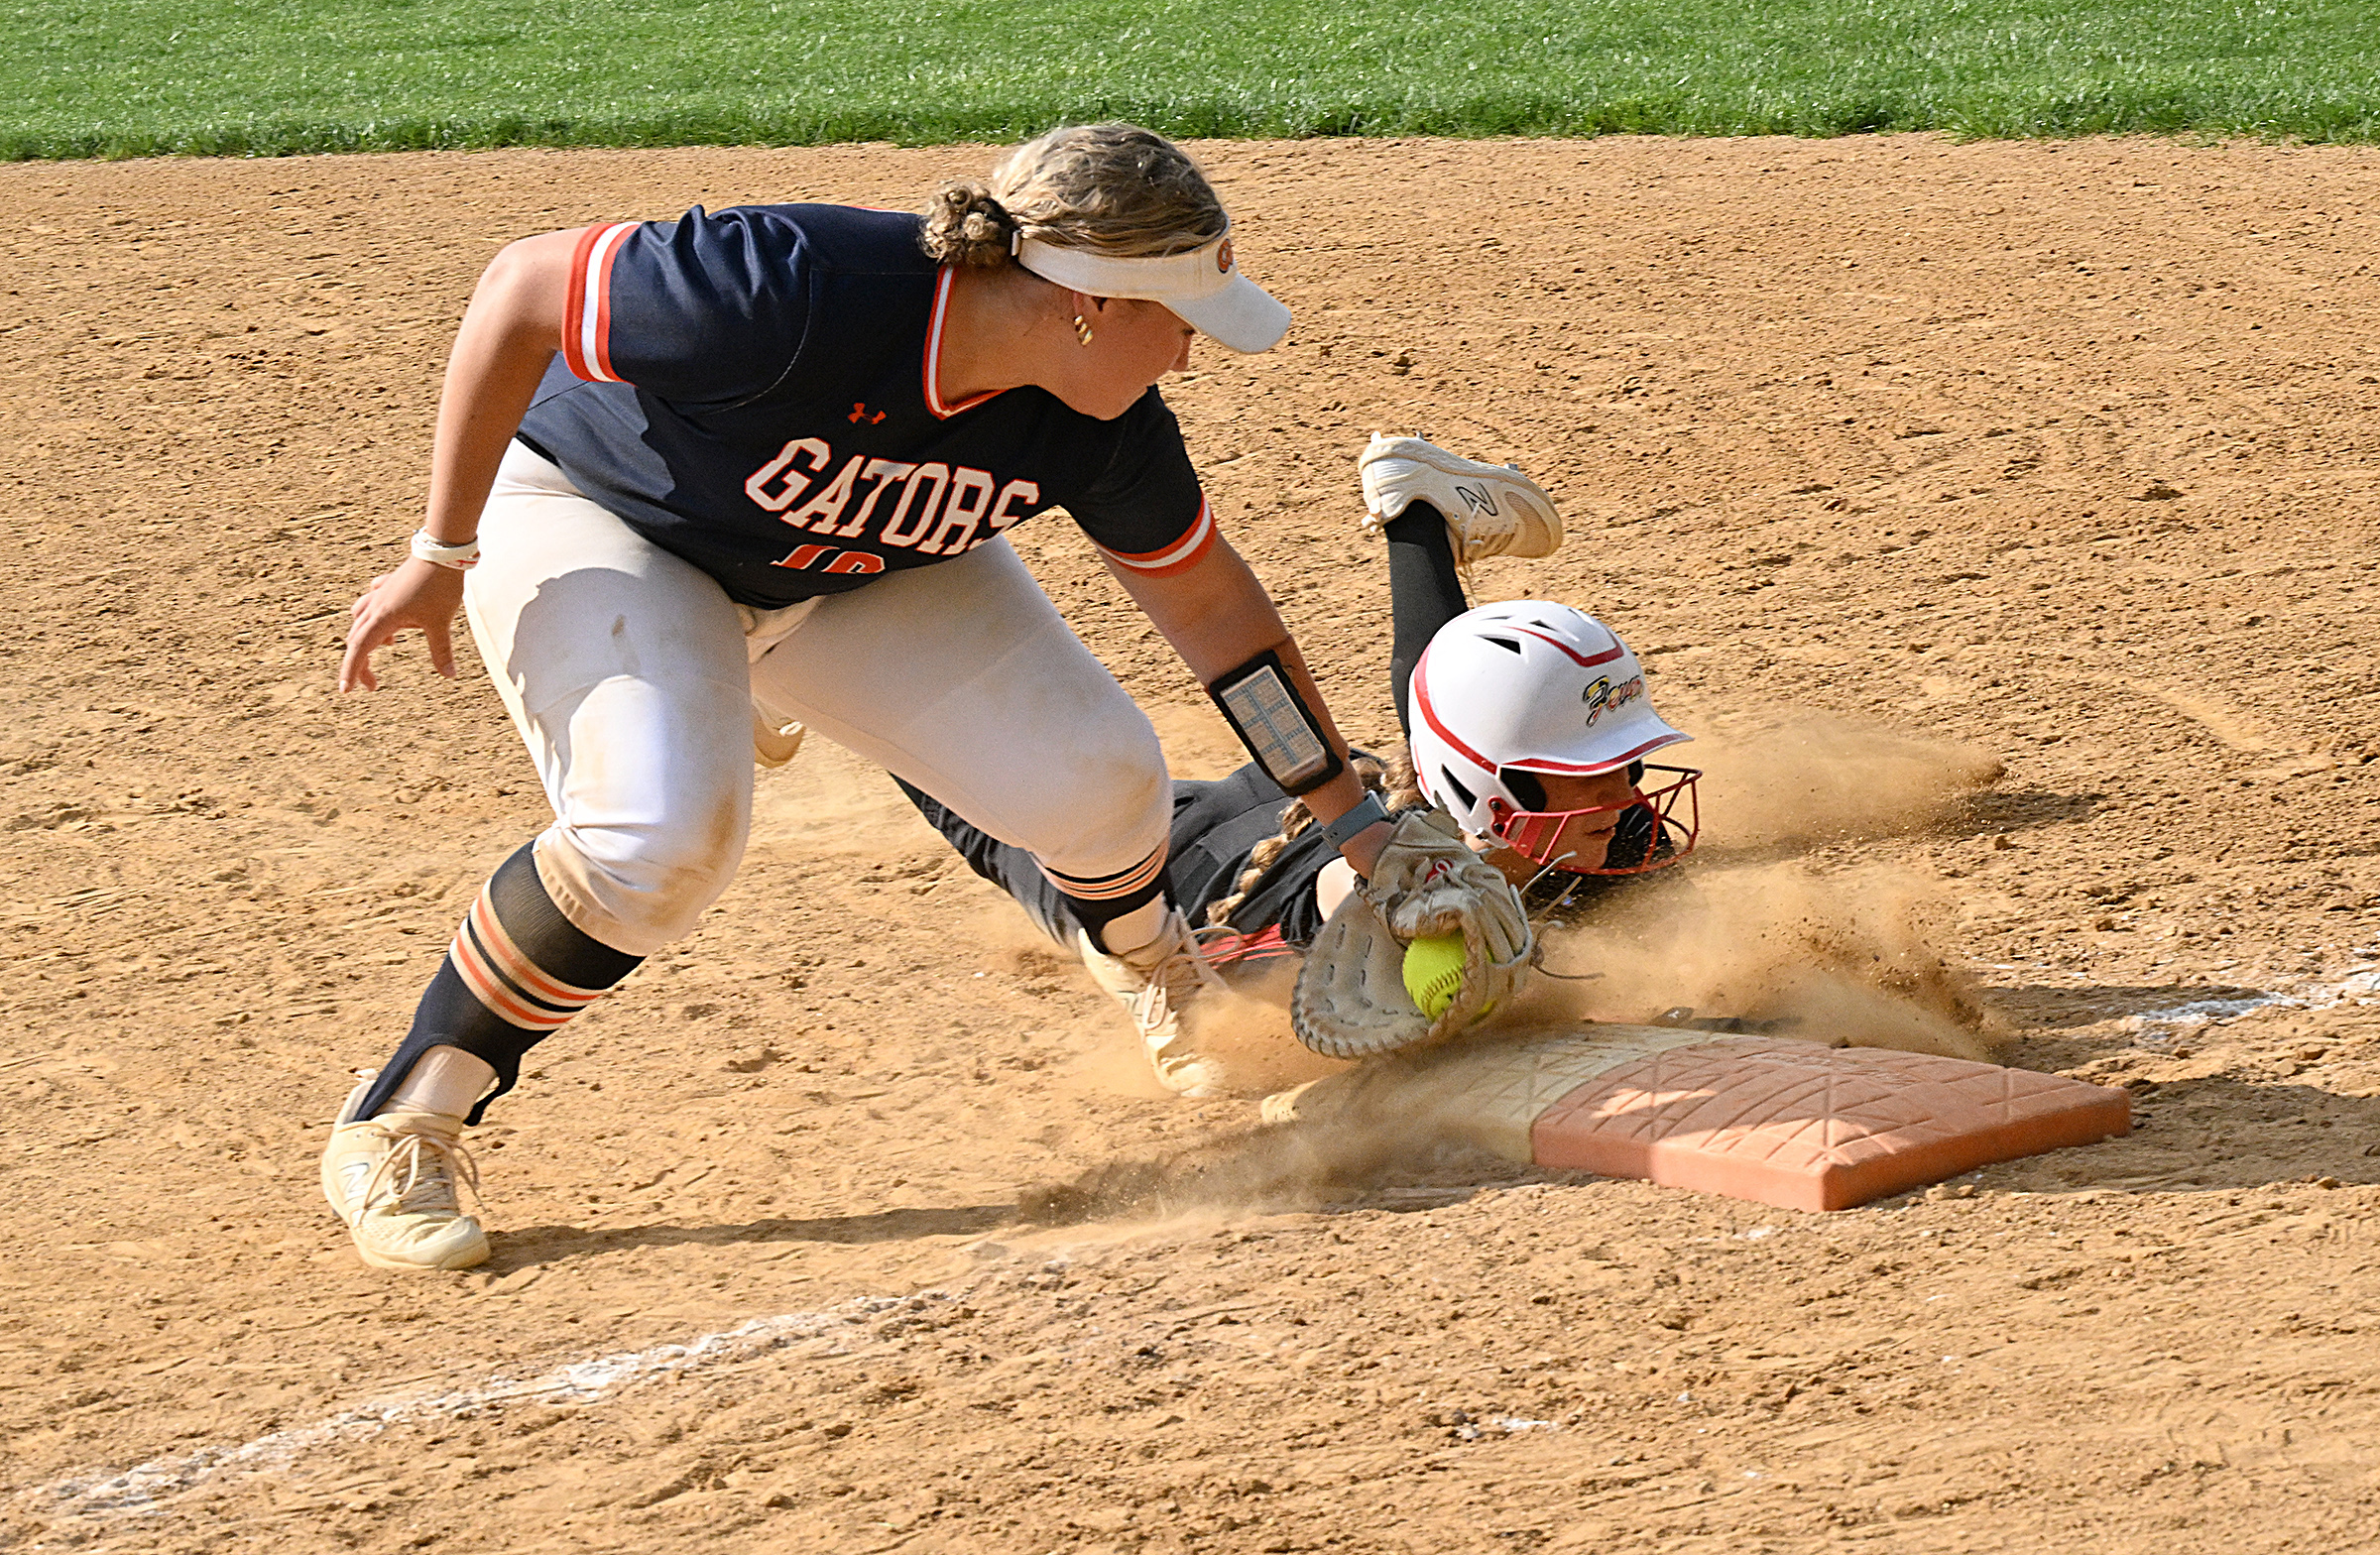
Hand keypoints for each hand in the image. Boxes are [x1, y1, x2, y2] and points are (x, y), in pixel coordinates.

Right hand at [339, 557, 466, 691]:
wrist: (441, 552)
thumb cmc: (439, 586)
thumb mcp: (440, 622)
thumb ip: (441, 651)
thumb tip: (449, 675)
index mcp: (383, 618)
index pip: (360, 650)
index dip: (351, 671)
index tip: (346, 691)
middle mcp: (376, 606)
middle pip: (357, 639)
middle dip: (361, 664)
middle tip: (373, 685)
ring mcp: (381, 595)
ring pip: (361, 620)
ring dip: (367, 638)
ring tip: (388, 647)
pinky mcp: (389, 586)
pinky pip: (373, 604)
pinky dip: (377, 619)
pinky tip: (394, 624)